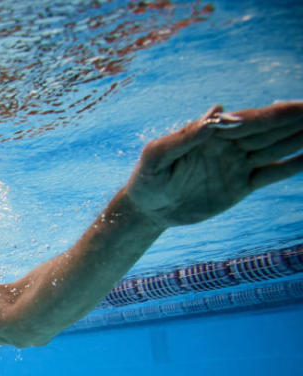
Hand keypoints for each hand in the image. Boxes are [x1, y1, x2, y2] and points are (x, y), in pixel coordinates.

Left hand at [126, 101, 302, 227]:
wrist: (148, 209)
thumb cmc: (146, 179)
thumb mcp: (155, 157)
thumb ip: (181, 138)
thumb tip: (213, 114)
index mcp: (212, 133)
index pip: (251, 121)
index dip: (278, 114)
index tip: (301, 107)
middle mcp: (231, 144)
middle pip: (272, 130)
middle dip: (298, 119)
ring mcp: (238, 164)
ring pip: (278, 147)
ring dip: (302, 137)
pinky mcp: (241, 185)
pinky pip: (273, 173)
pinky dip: (294, 165)